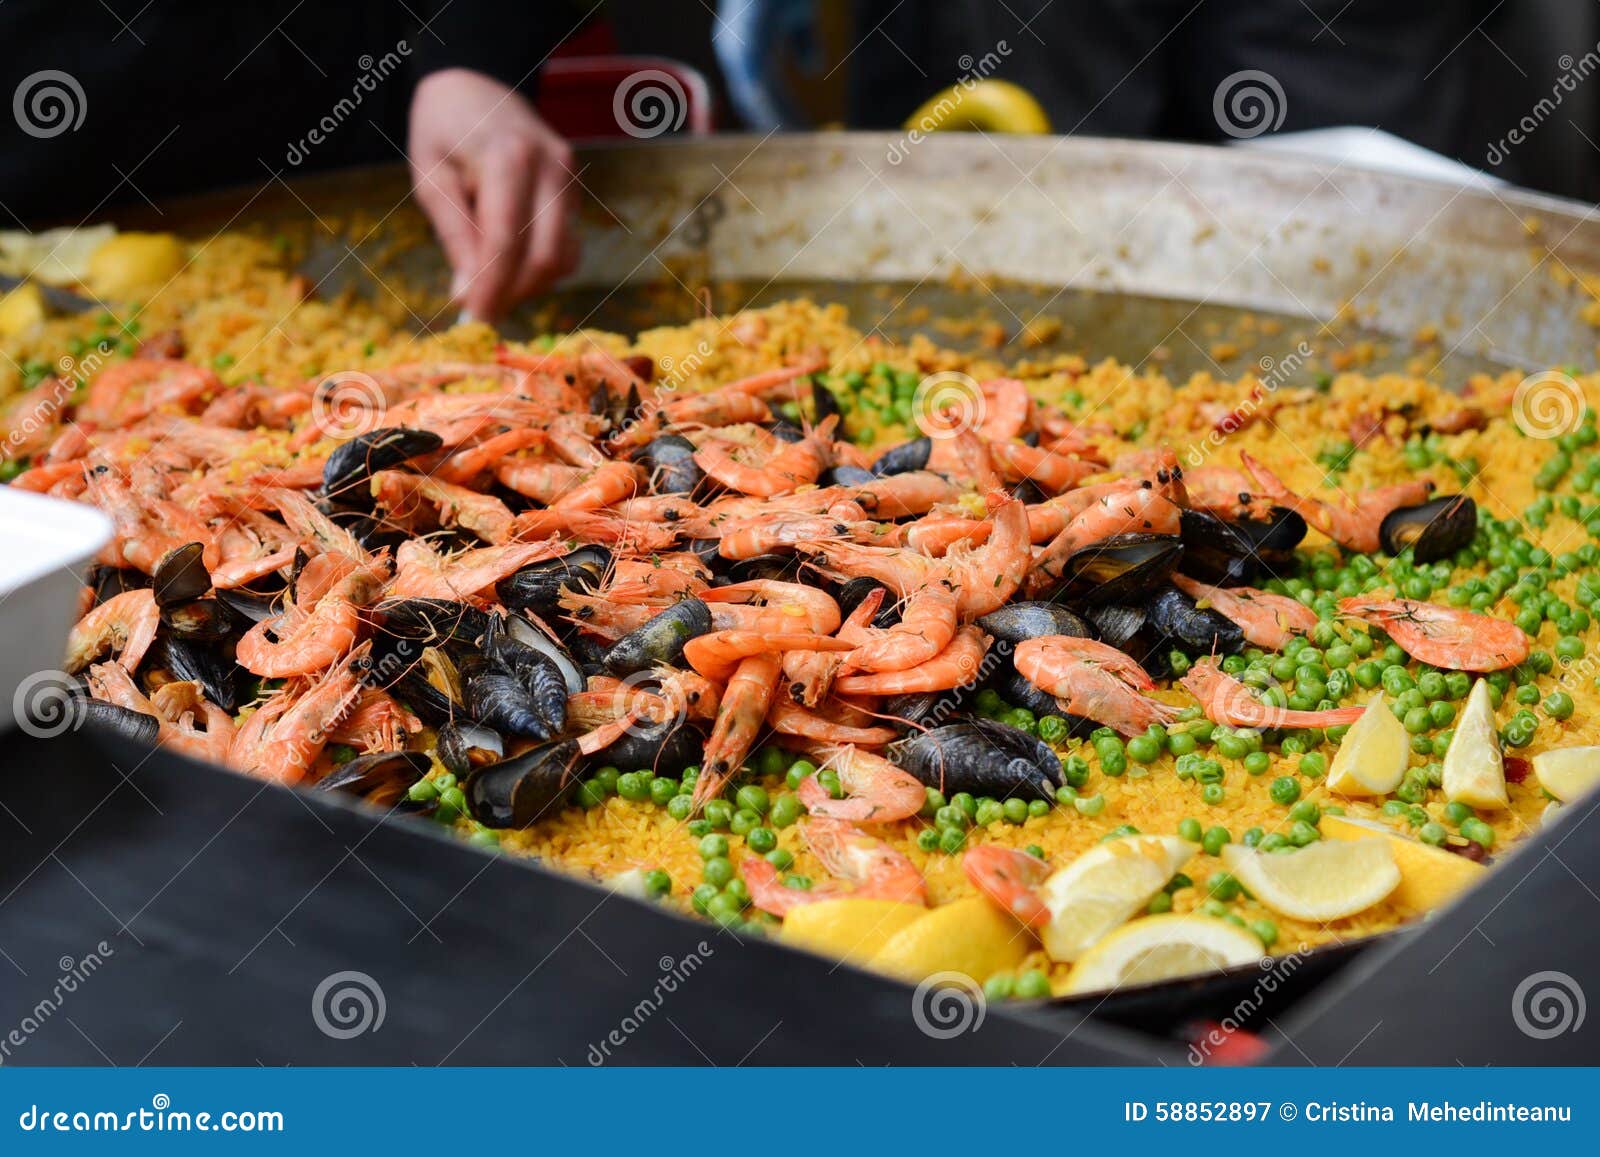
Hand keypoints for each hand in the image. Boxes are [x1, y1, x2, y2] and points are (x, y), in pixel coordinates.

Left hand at [408, 69, 578, 319]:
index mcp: (509, 159)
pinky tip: (512, 264)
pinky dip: (542, 269)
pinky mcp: (576, 192)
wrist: (475, 86)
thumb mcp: (431, 179)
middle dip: (513, 294)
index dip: (492, 288)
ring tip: (492, 284)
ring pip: (563, 259)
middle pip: (545, 257)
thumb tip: (469, 296)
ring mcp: (570, 180)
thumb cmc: (443, 131)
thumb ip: (455, 236)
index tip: (473, 319)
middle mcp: (551, 169)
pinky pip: (567, 246)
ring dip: (529, 285)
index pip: (507, 241)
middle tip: (481, 312)